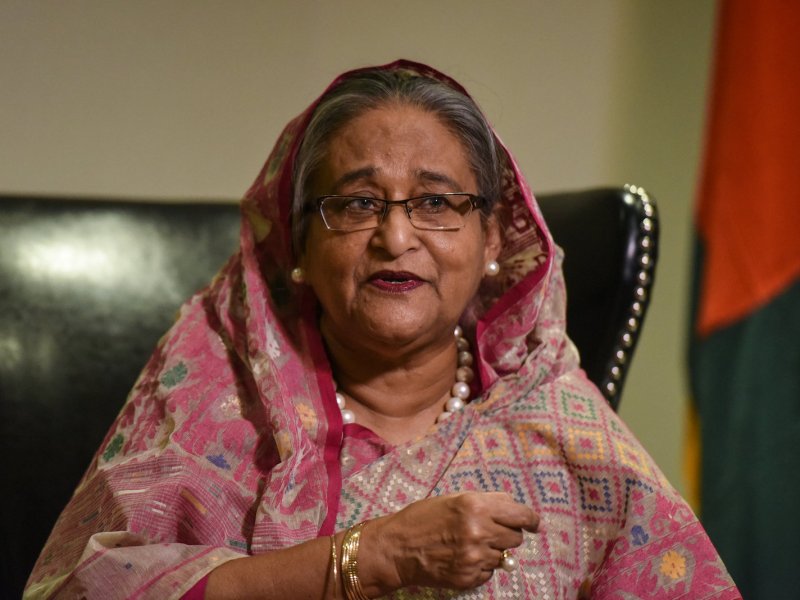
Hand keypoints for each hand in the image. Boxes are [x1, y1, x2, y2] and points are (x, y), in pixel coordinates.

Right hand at [360, 492, 538, 593]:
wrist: (397, 548)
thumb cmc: (422, 518)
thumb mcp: (454, 499)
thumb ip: (486, 501)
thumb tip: (513, 506)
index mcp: (475, 506)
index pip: (521, 515)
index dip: (531, 519)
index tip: (533, 523)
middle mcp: (478, 531)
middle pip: (516, 538)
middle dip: (507, 534)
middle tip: (491, 532)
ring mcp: (474, 557)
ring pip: (503, 557)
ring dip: (493, 551)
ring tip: (470, 545)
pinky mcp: (469, 577)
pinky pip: (489, 573)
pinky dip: (481, 566)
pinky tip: (462, 558)